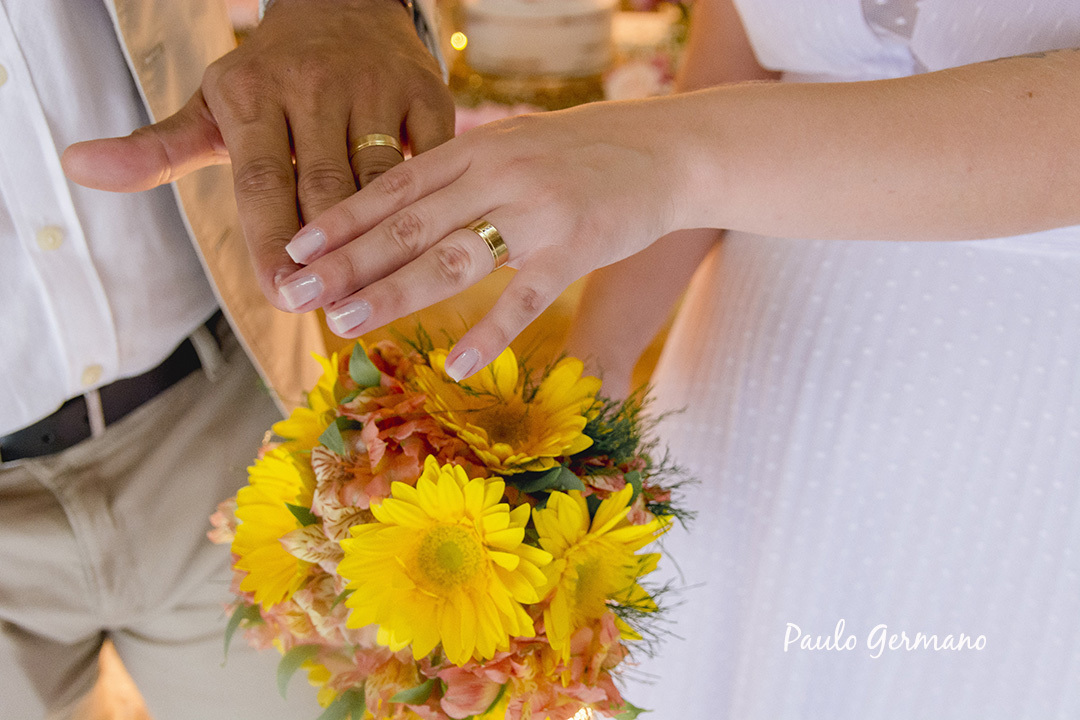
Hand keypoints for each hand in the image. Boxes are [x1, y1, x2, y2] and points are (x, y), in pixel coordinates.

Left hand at [61, 0, 453, 310]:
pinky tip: (426, 249)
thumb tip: (78, 167)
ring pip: (383, 182)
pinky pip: (433, 161)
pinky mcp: (428, 93)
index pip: (261, 185)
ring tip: (379, 296)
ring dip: (383, 243)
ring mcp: (376, 88)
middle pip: (325, 190)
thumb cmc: (270, 77)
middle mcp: (314, 87)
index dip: (271, 246)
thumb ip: (157, 149)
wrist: (342, 6)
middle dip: (329, 257)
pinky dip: (430, 205)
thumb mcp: (211, 108)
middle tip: (330, 311)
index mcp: (252, 94)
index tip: (280, 299)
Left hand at [276, 97, 695, 379]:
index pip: (395, 186)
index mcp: (478, 149)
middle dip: (346, 262)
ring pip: (452, 257)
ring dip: (394, 292)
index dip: (341, 218)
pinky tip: (456, 365)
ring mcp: (536, 211)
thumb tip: (405, 203)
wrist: (668, 147)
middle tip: (295, 294)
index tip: (294, 248)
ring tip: (345, 322)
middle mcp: (498, 174)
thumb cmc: (586, 153)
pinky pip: (525, 297)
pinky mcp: (576, 246)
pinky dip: (489, 332)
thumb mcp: (516, 145)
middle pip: (408, 224)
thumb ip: (465, 171)